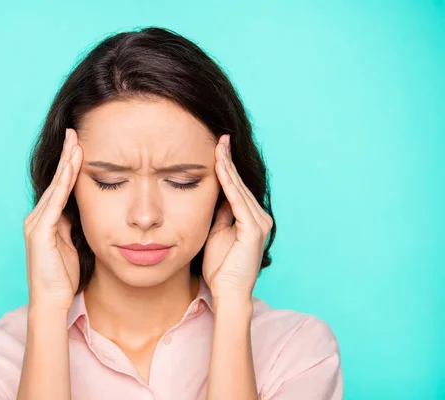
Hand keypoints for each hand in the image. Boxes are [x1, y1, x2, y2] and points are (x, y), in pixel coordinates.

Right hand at [23, 128, 82, 310]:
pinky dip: (63, 184)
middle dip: (66, 156)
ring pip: (55, 187)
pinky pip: (54, 203)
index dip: (69, 165)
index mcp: (46, 220)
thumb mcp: (71, 244)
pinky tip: (71, 168)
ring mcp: (36, 224)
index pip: (60, 187)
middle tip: (74, 132)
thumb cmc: (62, 277)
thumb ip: (72, 225)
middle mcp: (37, 217)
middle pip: (56, 181)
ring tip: (75, 142)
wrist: (51, 301)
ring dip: (66, 164)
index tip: (79, 145)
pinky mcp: (40, 232)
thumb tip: (81, 209)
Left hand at [202, 134, 272, 298]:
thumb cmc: (220, 268)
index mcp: (251, 219)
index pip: (237, 188)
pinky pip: (237, 201)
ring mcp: (259, 223)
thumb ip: (220, 214)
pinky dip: (227, 183)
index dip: (227, 167)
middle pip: (240, 184)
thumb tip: (216, 195)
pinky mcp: (253, 229)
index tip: (217, 147)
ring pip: (239, 189)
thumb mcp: (217, 233)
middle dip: (228, 160)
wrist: (227, 292)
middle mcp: (259, 218)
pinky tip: (220, 167)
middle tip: (220, 137)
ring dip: (227, 167)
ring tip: (219, 145)